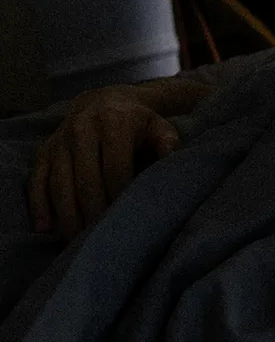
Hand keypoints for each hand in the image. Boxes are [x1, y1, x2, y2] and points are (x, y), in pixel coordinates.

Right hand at [27, 86, 180, 238]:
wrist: (103, 100)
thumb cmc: (138, 122)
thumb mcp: (158, 125)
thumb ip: (168, 141)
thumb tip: (171, 157)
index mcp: (113, 122)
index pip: (115, 167)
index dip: (120, 195)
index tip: (127, 219)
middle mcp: (82, 129)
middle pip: (86, 179)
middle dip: (94, 212)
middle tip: (102, 238)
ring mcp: (59, 141)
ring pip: (60, 184)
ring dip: (68, 215)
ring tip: (77, 241)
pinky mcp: (44, 151)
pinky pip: (37, 180)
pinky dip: (40, 205)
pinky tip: (45, 228)